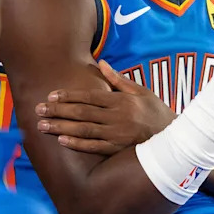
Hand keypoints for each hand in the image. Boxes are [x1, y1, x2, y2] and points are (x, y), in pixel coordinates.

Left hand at [34, 60, 175, 154]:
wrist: (176, 138)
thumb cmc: (157, 113)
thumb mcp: (141, 91)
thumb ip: (119, 79)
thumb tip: (100, 63)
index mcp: (121, 101)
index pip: (89, 97)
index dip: (69, 97)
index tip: (50, 96)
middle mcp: (117, 117)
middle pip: (82, 113)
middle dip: (58, 111)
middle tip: (38, 110)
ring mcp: (117, 134)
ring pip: (84, 130)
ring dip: (61, 128)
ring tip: (43, 126)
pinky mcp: (118, 149)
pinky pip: (94, 147)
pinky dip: (77, 144)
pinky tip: (62, 141)